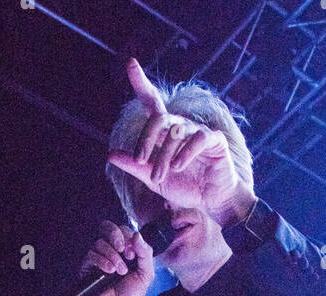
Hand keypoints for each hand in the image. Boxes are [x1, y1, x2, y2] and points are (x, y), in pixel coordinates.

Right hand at [80, 218, 154, 295]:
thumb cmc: (131, 295)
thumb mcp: (146, 273)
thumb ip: (145, 253)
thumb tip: (137, 235)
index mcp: (124, 250)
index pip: (122, 230)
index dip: (127, 236)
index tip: (133, 253)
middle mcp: (109, 251)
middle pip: (107, 227)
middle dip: (116, 236)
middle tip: (124, 251)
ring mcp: (97, 259)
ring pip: (100, 243)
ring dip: (113, 256)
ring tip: (120, 272)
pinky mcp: (87, 268)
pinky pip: (91, 255)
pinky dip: (102, 261)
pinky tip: (110, 271)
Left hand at [108, 58, 252, 224]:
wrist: (212, 203)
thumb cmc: (185, 187)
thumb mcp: (154, 179)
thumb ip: (134, 167)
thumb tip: (110, 154)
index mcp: (166, 132)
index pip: (152, 103)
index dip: (141, 83)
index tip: (130, 63)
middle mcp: (181, 126)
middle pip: (159, 118)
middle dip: (146, 138)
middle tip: (139, 161)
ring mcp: (198, 131)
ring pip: (176, 131)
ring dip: (163, 155)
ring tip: (160, 176)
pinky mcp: (215, 140)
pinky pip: (198, 137)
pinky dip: (185, 152)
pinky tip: (178, 166)